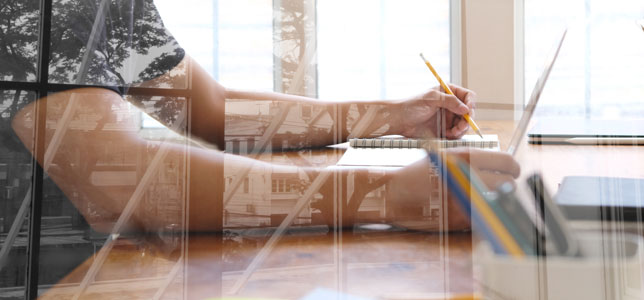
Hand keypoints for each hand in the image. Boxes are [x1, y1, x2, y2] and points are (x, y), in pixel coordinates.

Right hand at [388, 148, 519, 230]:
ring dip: (496, 200)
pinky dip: (482, 213)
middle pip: (508, 183)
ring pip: (499, 201)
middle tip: (499, 187)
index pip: (508, 162)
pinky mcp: (461, 218)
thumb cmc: (419, 174)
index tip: (510, 173)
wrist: (394, 193)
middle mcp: (469, 176)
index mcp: (466, 157)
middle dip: (506, 186)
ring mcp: (466, 199)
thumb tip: (500, 166)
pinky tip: (470, 208)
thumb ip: (473, 161)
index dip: (512, 168)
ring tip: (484, 197)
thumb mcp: (446, 157)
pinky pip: (485, 216)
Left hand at [391, 84, 475, 139]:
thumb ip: (449, 101)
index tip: (468, 110)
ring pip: (464, 124)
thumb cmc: (411, 105)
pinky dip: (455, 135)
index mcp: (448, 93)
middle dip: (467, 120)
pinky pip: (456, 134)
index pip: (467, 96)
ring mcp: (448, 118)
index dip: (470, 103)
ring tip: (453, 132)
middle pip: (468, 112)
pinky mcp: (445, 129)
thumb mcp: (431, 99)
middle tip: (461, 126)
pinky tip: (447, 135)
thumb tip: (466, 109)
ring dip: (462, 129)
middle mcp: (450, 105)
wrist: (399, 120)